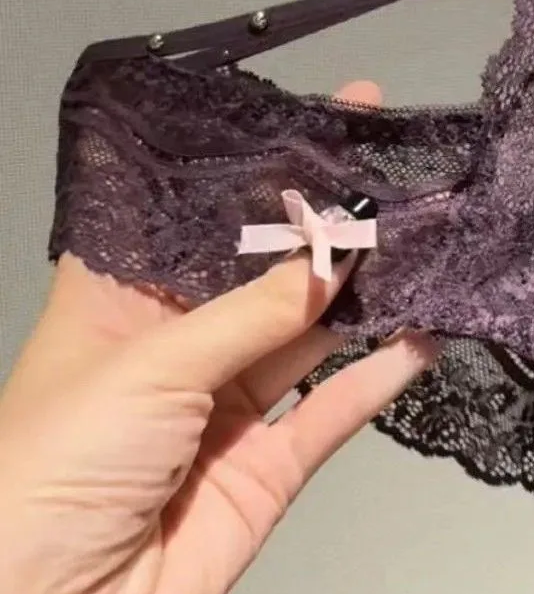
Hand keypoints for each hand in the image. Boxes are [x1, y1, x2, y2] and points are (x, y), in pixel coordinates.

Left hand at [0, 80, 437, 593]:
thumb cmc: (49, 473)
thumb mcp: (147, 366)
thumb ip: (252, 313)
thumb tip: (334, 259)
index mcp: (120, 302)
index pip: (196, 217)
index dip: (253, 171)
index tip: (315, 120)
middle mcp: (178, 345)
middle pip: (263, 271)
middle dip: (321, 227)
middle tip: (386, 168)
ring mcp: (228, 405)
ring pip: (309, 333)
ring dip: (362, 292)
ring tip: (420, 237)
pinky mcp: (268, 465)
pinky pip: (334, 410)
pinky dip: (381, 376)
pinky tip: (424, 335)